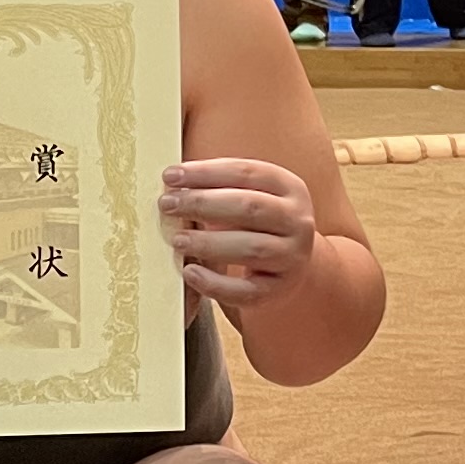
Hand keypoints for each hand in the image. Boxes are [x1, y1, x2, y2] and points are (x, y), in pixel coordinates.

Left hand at [162, 158, 319, 311]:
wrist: (289, 268)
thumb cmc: (257, 225)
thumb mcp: (251, 198)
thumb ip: (219, 189)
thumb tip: (173, 184)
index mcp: (290, 188)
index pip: (247, 173)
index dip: (206, 173)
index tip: (170, 176)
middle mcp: (297, 221)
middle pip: (249, 207)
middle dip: (202, 204)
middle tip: (167, 205)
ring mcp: (292, 257)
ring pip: (250, 248)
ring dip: (208, 242)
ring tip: (177, 239)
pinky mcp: (278, 290)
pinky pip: (245, 290)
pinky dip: (214, 283)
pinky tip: (190, 272)